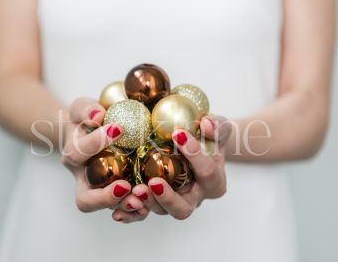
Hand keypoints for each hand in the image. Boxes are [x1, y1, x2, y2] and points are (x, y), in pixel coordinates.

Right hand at [62, 98, 148, 220]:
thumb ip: (86, 109)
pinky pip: (123, 211)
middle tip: (124, 186)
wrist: (89, 135)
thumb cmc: (86, 120)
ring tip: (141, 200)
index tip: (118, 128)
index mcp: (73, 155)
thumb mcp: (81, 108)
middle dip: (104, 196)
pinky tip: (148, 205)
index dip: (95, 142)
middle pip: (86, 198)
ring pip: (107, 208)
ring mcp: (99, 191)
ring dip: (124, 206)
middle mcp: (83, 179)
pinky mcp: (116, 196)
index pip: (77, 153)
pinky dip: (134, 212)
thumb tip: (97, 115)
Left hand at [111, 115, 231, 221]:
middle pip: (183, 208)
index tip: (177, 134)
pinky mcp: (157, 201)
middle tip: (153, 182)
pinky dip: (131, 213)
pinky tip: (117, 210)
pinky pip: (144, 212)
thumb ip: (217, 125)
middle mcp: (195, 197)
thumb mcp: (220, 128)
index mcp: (214, 182)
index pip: (207, 172)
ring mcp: (175, 201)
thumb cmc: (211, 137)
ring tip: (135, 189)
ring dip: (147, 202)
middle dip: (167, 198)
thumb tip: (207, 124)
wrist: (201, 148)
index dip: (194, 154)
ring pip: (161, 211)